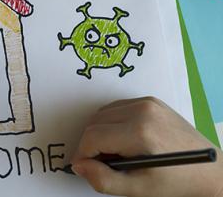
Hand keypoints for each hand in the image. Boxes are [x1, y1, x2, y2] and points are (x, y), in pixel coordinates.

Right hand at [71, 97, 222, 196]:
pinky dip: (112, 122)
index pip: (93, 136)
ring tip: (114, 152)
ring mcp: (147, 102)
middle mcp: (142, 110)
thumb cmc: (177, 183)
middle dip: (91, 143)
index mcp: (140, 132)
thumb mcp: (139, 189)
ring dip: (100, 131)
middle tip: (100, 163)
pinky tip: (123, 139)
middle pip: (96, 122)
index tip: (83, 166)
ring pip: (104, 112)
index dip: (83, 153)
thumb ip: (104, 179)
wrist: (210, 170)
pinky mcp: (150, 100)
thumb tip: (79, 165)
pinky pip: (117, 107)